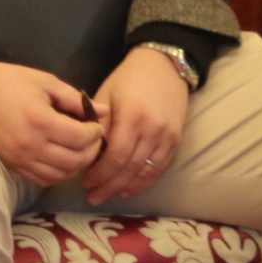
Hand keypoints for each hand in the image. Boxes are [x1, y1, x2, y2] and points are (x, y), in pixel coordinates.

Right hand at [0, 61, 107, 186]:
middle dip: (91, 151)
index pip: (81, 138)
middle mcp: (31, 144)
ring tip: (79, 149)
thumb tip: (104, 111)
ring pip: (61, 174)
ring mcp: (20, 158)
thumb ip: (75, 99)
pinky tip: (61, 159)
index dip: (96, 133)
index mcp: (40, 120)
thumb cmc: (7, 81)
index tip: (96, 125)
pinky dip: (58, 173)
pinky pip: (43, 179)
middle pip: (75, 160)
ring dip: (76, 165)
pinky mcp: (12, 165)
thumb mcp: (44, 81)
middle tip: (93, 138)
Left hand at [83, 47, 189, 204]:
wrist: (163, 66)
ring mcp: (168, 136)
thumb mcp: (106, 95)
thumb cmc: (127, 79)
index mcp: (132, 117)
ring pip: (146, 172)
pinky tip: (129, 188)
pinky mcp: (176, 140)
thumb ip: (99, 124)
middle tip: (93, 196)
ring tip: (108, 195)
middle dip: (109, 185)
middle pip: (130, 168)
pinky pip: (159, 167)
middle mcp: (153, 130)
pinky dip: (144, 181)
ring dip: (126, 187)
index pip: (117, 156)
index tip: (85, 181)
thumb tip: (86, 152)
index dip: (100, 173)